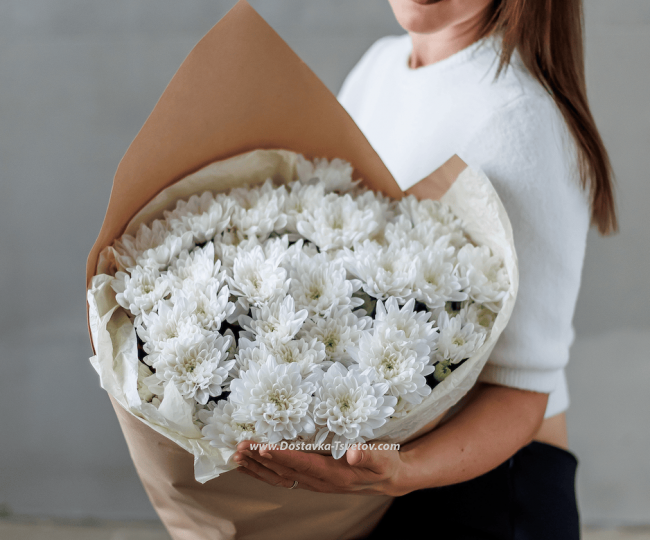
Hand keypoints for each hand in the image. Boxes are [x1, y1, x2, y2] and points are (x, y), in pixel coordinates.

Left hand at [232, 440, 412, 495]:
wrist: (389, 479)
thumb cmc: (385, 464)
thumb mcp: (383, 458)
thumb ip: (367, 455)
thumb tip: (352, 452)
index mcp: (334, 474)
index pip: (303, 464)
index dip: (282, 456)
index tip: (263, 448)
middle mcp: (320, 481)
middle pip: (284, 471)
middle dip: (260, 460)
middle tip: (240, 448)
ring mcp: (314, 482)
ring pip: (279, 477)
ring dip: (257, 467)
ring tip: (237, 455)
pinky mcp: (312, 479)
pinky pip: (283, 478)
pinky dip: (265, 471)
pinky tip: (252, 464)